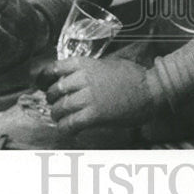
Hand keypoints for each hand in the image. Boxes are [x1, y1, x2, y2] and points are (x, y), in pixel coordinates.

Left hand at [39, 56, 156, 132]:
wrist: (151, 89)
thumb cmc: (134, 76)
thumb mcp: (108, 64)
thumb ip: (89, 69)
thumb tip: (73, 78)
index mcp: (85, 64)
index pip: (54, 68)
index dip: (43, 78)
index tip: (41, 85)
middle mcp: (83, 79)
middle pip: (54, 91)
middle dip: (52, 100)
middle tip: (56, 105)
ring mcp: (88, 97)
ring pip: (60, 109)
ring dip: (58, 116)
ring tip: (63, 119)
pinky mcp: (94, 115)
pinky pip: (70, 124)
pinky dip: (66, 129)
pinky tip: (70, 130)